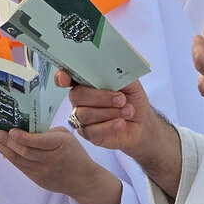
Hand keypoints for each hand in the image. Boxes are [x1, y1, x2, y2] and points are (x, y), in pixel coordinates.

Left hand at [0, 127, 121, 203]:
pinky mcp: (37, 179)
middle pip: (24, 152)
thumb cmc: (74, 153)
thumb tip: (27, 129)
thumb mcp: (66, 136)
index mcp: (59, 145)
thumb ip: (47, 132)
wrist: (83, 180)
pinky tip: (1, 148)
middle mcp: (49, 160)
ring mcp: (42, 172)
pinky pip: (20, 167)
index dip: (24, 137)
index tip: (11, 131)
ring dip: (2, 148)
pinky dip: (9, 157)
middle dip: (6, 141)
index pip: (39, 142)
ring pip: (18, 160)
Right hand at [62, 72, 181, 197]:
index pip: (67, 77)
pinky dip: (108, 127)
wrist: (141, 122)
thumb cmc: (132, 99)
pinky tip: (121, 123)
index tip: (64, 78)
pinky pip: (91, 131)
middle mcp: (80, 99)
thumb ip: (119, 74)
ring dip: (108, 112)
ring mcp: (82, 117)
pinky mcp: (88, 134)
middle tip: (121, 99)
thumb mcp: (130, 83)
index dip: (62, 77)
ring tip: (127, 111)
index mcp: (86, 82)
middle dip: (100, 97)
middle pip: (76, 95)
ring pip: (84, 114)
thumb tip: (111, 68)